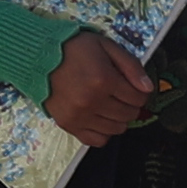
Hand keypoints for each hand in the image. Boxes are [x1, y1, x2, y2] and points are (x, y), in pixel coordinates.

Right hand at [45, 30, 154, 146]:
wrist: (38, 57)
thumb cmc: (74, 49)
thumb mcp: (106, 47)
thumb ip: (131, 66)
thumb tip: (148, 88)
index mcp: (104, 79)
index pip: (138, 98)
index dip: (140, 93)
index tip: (133, 87)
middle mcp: (92, 101)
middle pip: (129, 115)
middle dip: (130, 105)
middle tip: (120, 94)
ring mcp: (79, 116)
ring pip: (116, 129)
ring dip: (118, 118)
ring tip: (109, 105)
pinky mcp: (68, 125)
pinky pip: (97, 140)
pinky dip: (103, 132)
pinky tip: (99, 118)